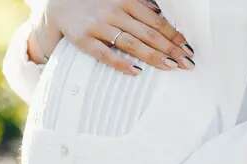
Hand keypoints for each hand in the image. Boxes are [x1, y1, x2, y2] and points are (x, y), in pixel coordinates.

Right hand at [29, 0, 194, 74]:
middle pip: (148, 33)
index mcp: (126, 0)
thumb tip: (163, 17)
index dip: (174, 35)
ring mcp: (98, 25)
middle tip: (186, 62)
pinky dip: (120, 63)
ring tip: (170, 67)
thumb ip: (140, 6)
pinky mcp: (83, 39)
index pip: (156, 20)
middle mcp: (113, 11)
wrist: (58, 4)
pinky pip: (104, 54)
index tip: (188, 48)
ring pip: (131, 43)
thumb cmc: (96, 4)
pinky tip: (136, 72)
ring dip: (153, 56)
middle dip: (170, 49)